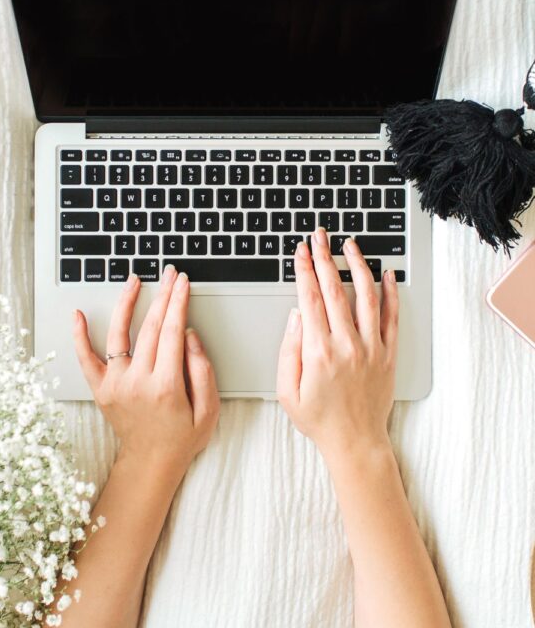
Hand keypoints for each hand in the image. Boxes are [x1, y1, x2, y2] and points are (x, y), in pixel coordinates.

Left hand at [73, 266, 219, 475]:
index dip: (178, 303)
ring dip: (127, 303)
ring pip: (118, 334)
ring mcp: (115, 385)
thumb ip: (202, 370)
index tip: (183, 283)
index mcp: (166, 386)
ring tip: (134, 280)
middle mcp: (137, 382)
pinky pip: (86, 358)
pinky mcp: (101, 389)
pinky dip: (80, 336)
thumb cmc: (183, 436)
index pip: (172, 332)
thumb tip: (189, 335)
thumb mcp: (209, 409)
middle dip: (163, 295)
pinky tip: (78, 313)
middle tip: (169, 274)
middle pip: (150, 327)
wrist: (151, 463)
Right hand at [277, 228, 398, 463]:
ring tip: (350, 245)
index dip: (304, 269)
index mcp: (318, 352)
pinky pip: (392, 317)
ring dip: (358, 266)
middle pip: (335, 289)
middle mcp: (346, 345)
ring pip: (366, 296)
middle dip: (325, 257)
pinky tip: (386, 274)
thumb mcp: (286, 391)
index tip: (301, 251)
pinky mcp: (388, 354)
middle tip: (320, 236)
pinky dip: (390, 293)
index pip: (310, 298)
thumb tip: (297, 315)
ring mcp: (370, 348)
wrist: (355, 442)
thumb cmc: (318, 419)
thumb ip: (288, 350)